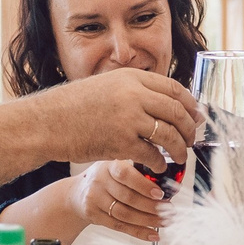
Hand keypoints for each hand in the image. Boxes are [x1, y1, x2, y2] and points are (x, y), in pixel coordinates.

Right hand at [31, 68, 199, 167]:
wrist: (47, 122)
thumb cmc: (73, 107)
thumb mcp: (107, 86)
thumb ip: (134, 91)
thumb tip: (164, 104)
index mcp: (131, 77)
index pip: (174, 88)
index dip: (190, 104)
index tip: (196, 115)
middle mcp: (134, 94)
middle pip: (176, 111)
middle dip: (189, 128)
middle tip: (191, 139)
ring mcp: (129, 118)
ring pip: (169, 134)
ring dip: (179, 148)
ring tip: (181, 156)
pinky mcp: (122, 142)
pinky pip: (153, 154)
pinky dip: (160, 163)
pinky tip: (158, 167)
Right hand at [71, 158, 169, 241]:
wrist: (77, 194)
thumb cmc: (105, 179)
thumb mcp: (116, 168)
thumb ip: (136, 172)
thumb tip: (167, 184)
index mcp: (108, 166)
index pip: (126, 174)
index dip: (144, 185)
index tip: (161, 194)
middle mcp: (99, 181)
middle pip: (127, 197)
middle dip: (152, 206)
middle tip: (169, 211)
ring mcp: (94, 199)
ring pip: (124, 214)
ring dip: (148, 220)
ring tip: (164, 222)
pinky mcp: (93, 215)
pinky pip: (119, 226)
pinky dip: (138, 232)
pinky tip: (152, 234)